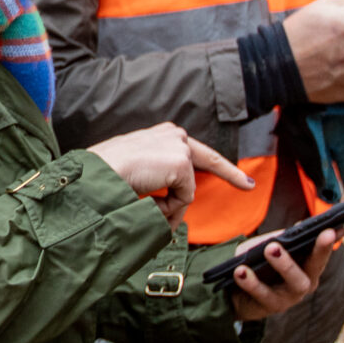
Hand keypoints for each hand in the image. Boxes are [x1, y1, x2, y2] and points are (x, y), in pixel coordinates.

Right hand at [88, 123, 252, 204]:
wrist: (94, 175)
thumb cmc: (104, 175)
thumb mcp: (132, 170)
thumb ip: (156, 177)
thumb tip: (173, 201)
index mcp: (160, 134)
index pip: (196, 150)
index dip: (222, 166)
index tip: (244, 180)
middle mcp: (173, 134)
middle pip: (208, 162)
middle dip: (230, 175)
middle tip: (249, 186)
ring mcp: (178, 147)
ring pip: (188, 189)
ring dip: (170, 205)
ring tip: (147, 206)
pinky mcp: (181, 163)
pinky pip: (184, 198)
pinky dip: (167, 208)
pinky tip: (149, 201)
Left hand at [230, 229, 340, 320]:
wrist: (235, 293)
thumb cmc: (258, 263)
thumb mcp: (268, 247)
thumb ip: (283, 238)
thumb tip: (297, 228)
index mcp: (308, 266)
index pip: (321, 253)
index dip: (327, 243)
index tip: (332, 230)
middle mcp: (305, 283)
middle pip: (314, 269)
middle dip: (314, 252)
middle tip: (303, 236)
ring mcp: (290, 297)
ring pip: (294, 283)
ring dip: (283, 264)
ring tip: (269, 248)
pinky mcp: (272, 307)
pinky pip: (264, 294)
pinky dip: (251, 282)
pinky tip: (241, 270)